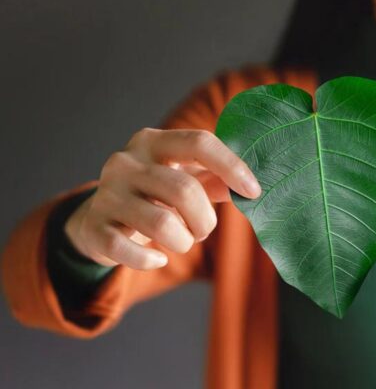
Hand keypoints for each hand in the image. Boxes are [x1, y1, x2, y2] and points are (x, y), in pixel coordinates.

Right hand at [65, 128, 260, 269]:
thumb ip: (215, 179)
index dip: (232, 167)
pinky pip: (128, 250)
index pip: (199, 143)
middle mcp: (126, 162)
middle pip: (184, 190)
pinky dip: (150, 261)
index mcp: (152, 142)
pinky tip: (158, 260)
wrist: (98, 220)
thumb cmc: (153, 196)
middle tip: (203, 230)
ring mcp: (107, 194)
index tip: (254, 192)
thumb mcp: (183, 179)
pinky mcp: (94, 227)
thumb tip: (249, 188)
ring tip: (182, 241)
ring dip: (183, 241)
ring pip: (162, 224)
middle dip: (204, 220)